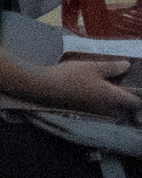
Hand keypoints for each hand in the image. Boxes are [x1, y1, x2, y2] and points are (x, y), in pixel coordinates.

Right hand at [15, 58, 134, 114]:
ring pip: (111, 111)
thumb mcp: (93, 67)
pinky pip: (99, 111)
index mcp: (112, 97)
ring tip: (108, 91)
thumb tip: (127, 66)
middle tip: (122, 89)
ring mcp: (94, 112)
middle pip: (124, 110)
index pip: (135, 103)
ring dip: (113, 104)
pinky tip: (93, 93)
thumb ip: (112, 67)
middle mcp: (106, 108)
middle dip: (126, 102)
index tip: (136, 89)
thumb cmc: (71, 76)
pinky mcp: (83, 111)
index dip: (138, 97)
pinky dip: (101, 105)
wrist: (44, 88)